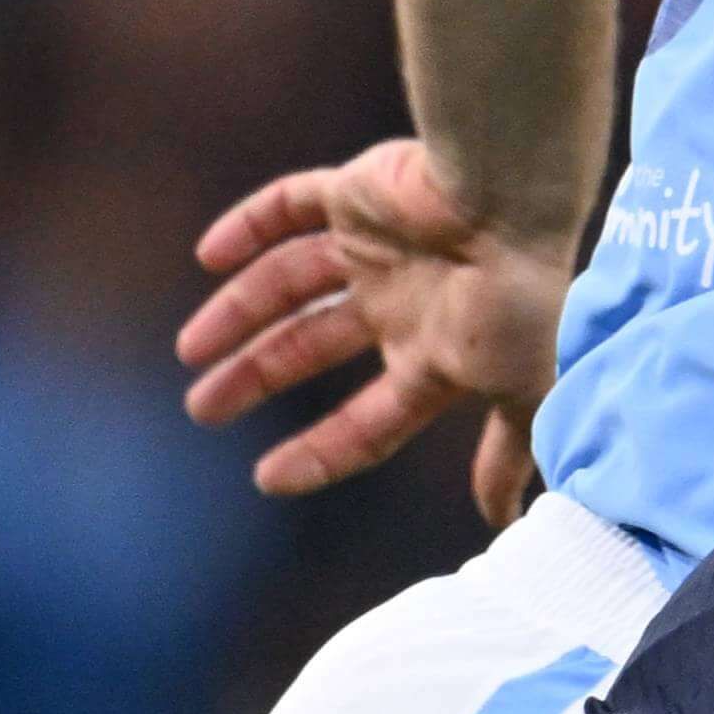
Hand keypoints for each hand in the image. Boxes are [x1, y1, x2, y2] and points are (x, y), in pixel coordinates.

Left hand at [180, 137, 566, 516]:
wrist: (514, 207)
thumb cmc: (524, 306)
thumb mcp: (523, 397)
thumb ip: (507, 457)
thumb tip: (504, 522)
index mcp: (436, 356)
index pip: (368, 419)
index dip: (321, 452)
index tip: (266, 479)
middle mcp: (402, 302)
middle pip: (309, 346)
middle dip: (255, 379)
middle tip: (201, 410)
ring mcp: (377, 246)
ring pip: (287, 281)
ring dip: (236, 314)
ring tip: (189, 351)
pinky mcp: (360, 191)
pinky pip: (290, 205)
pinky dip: (247, 225)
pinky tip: (207, 256)